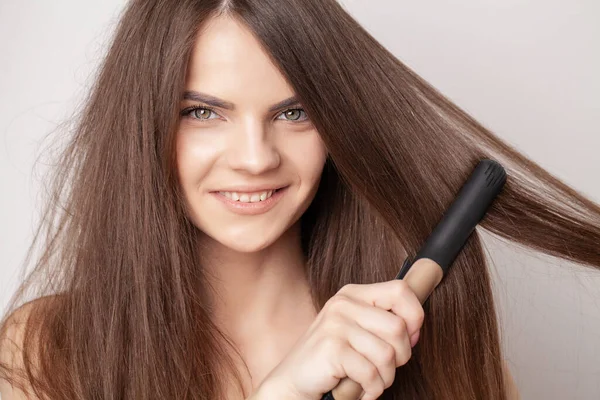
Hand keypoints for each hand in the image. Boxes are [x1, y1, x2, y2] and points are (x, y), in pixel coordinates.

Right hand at [251, 279, 424, 399]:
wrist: (292, 380)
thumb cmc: (331, 359)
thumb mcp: (357, 331)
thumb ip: (384, 324)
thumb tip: (415, 331)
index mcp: (353, 294)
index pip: (400, 290)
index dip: (414, 316)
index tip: (409, 338)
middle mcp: (344, 303)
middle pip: (399, 328)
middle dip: (400, 357)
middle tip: (383, 368)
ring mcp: (336, 324)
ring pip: (388, 354)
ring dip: (385, 378)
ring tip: (370, 381)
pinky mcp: (332, 349)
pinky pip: (372, 373)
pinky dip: (372, 390)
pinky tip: (361, 390)